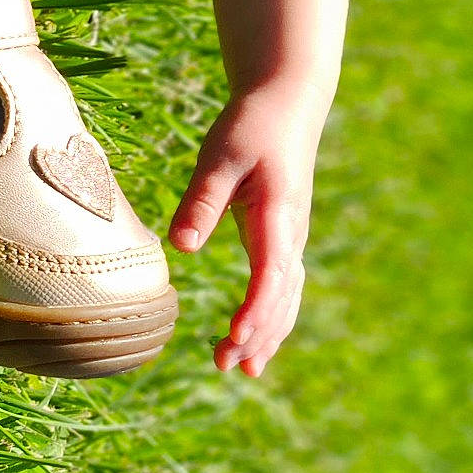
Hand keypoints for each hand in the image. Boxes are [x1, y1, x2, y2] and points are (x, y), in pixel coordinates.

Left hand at [169, 83, 327, 377]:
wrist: (287, 102)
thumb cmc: (251, 125)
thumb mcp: (220, 155)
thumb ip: (203, 200)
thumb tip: (181, 246)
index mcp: (278, 214)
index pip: (271, 273)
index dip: (255, 309)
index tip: (235, 337)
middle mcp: (291, 232)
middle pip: (282, 296)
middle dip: (259, 335)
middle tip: (227, 366)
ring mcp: (291, 236)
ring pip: (287, 297)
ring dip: (269, 333)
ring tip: (244, 370)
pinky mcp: (283, 236)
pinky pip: (285, 287)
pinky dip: (274, 316)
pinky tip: (256, 338)